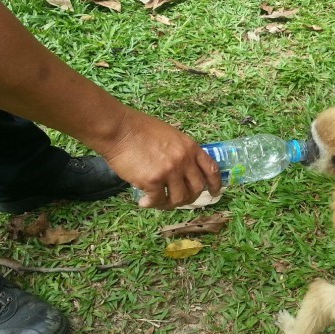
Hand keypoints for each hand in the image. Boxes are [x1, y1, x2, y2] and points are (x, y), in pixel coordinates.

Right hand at [99, 108, 220, 208]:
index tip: (215, 192)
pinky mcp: (153, 180)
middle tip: (177, 200)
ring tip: (158, 202)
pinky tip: (143, 202)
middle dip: (190, 197)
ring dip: (170, 204)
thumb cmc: (140, 129)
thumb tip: (185, 171)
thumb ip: (181, 151)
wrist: (118, 128)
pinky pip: (158, 200)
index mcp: (190, 147)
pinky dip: (151, 204)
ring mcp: (170, 171)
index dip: (216, 184)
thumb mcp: (171, 135)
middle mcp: (184, 160)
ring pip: (179, 198)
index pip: (211, 169)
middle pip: (197, 188)